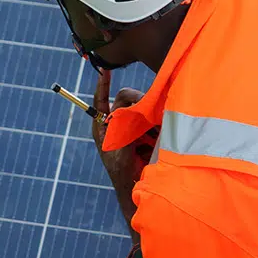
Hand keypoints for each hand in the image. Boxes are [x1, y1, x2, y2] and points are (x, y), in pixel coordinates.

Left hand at [91, 71, 150, 218]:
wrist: (137, 188)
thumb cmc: (123, 174)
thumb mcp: (119, 151)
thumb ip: (121, 130)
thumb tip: (126, 109)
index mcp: (103, 126)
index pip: (100, 101)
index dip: (103, 85)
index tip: (105, 69)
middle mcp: (116, 123)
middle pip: (125, 100)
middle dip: (135, 104)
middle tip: (144, 115)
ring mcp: (131, 126)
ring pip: (140, 108)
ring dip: (148, 117)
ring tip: (153, 133)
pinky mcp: (145, 131)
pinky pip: (151, 118)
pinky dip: (156, 124)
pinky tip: (158, 136)